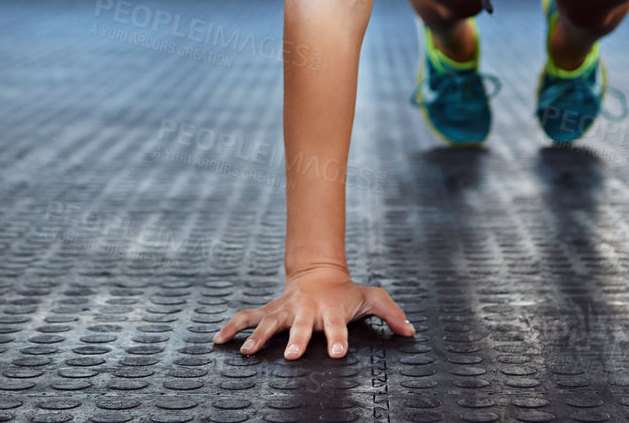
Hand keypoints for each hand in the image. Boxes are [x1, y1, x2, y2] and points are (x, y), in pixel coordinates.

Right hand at [212, 265, 414, 358]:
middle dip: (296, 339)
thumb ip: (390, 313)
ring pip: (269, 323)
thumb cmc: (346, 292)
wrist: (318, 273)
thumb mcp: (371, 297)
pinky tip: (218, 340)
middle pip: (300, 327)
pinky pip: (247, 318)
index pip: (337, 326)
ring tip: (248, 353)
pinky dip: (232, 327)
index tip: (337, 352)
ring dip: (258, 337)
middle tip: (291, 354)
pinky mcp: (269, 311)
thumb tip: (410, 330)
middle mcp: (306, 311)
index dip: (338, 338)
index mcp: (331, 310)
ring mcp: (285, 311)